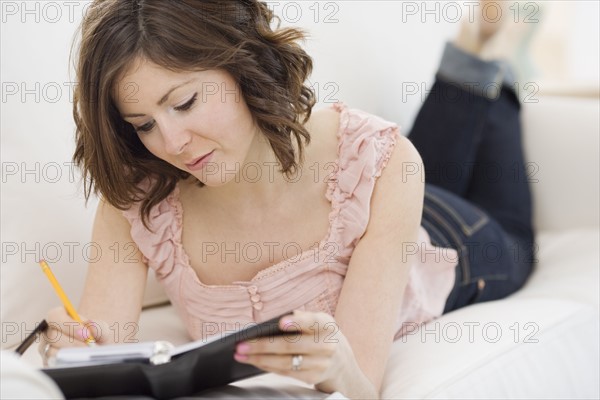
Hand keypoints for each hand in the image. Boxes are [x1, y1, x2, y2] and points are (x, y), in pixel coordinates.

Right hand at [38, 306, 105, 365]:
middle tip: (88, 346)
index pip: (55, 316)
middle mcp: (49, 332)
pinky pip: (53, 364)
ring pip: (51, 351)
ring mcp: (46, 348)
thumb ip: (98, 326)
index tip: (86, 333)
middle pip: (52, 335)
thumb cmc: (96, 336)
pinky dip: (67, 363)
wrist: (97, 351)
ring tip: (85, 355)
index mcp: (59, 317)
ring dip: (70, 354)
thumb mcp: (101, 329)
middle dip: (72, 342)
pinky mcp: (48, 363)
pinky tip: (79, 362)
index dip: (69, 325)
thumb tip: (90, 327)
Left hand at [233, 310, 353, 390]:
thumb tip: (274, 321)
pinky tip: (254, 361)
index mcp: (327, 325)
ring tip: (240, 354)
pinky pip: (286, 372)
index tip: (280, 322)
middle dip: (263, 345)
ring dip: (260, 358)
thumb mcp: (319, 322)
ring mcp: (320, 364)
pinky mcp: (312, 377)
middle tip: (242, 344)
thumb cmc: (322, 336)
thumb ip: (302, 318)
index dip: (297, 322)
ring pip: (286, 362)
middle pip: (291, 345)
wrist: (342, 363)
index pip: (313, 322)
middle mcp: (327, 345)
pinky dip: (268, 366)